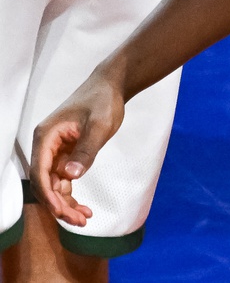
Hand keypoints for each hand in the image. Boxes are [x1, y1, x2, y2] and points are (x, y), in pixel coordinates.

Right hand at [31, 65, 128, 227]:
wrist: (111, 86)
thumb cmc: (103, 101)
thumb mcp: (99, 125)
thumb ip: (86, 150)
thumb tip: (70, 176)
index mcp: (46, 137)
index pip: (40, 172)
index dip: (49, 195)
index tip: (62, 212)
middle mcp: (45, 146)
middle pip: (45, 183)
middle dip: (59, 204)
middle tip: (80, 221)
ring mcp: (54, 151)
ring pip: (54, 184)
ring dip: (66, 203)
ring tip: (84, 218)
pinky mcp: (65, 154)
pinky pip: (63, 179)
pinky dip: (71, 193)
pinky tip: (83, 207)